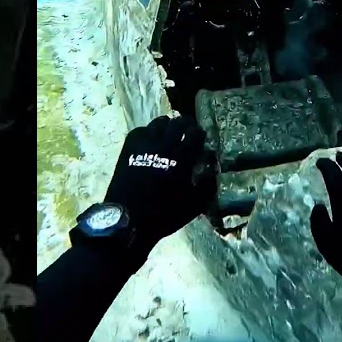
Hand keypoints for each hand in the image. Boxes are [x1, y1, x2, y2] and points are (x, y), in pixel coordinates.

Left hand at [104, 115, 210, 255]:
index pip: (195, 134)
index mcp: (181, 159)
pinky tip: (151, 142)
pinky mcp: (129, 147)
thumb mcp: (193, 205)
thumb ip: (207, 185)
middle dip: (186, 125)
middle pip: (178, 123)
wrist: (128, 219)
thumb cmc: (163, 215)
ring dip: (167, 126)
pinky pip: (142, 130)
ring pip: (159, 123)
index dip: (200, 134)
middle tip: (187, 132)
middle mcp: (164, 146)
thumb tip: (213, 169)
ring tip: (169, 135)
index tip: (201, 139)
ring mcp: (144, 144)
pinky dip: (149, 133)